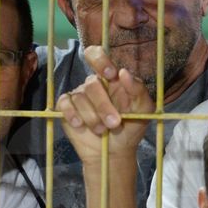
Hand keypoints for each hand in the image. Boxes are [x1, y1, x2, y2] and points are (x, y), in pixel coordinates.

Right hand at [56, 46, 154, 163]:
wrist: (116, 153)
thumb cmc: (131, 127)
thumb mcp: (144, 109)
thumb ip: (138, 90)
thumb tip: (124, 72)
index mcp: (110, 78)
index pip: (97, 55)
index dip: (100, 61)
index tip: (110, 75)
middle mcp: (93, 84)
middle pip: (91, 84)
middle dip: (103, 105)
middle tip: (114, 123)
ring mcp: (78, 96)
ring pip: (80, 97)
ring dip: (92, 116)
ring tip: (102, 130)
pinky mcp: (66, 109)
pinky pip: (64, 104)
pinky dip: (72, 114)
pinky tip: (80, 125)